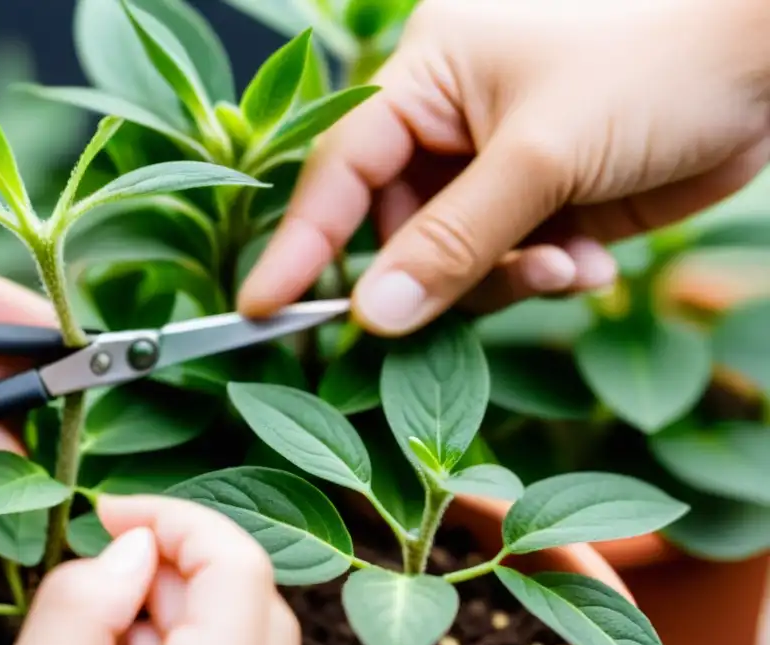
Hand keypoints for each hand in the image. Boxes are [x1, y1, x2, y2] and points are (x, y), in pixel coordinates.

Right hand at [238, 0, 769, 334]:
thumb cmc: (657, 60)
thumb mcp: (542, 154)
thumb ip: (452, 241)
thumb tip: (374, 313)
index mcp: (426, 79)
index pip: (337, 172)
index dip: (298, 245)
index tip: (258, 310)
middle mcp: (451, 125)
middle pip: (397, 231)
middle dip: (440, 274)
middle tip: (492, 282)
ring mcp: (499, 167)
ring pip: (456, 261)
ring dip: (505, 280)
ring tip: (565, 260)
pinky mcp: (545, 202)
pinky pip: (511, 266)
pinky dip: (546, 275)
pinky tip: (592, 256)